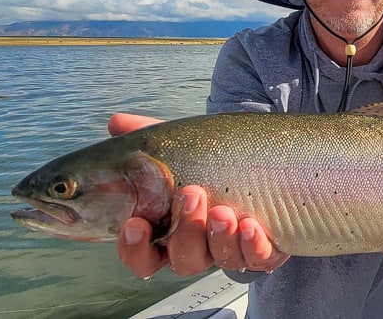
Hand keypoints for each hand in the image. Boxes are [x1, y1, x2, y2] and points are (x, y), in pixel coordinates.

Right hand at [108, 114, 288, 277]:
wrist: (265, 162)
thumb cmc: (212, 162)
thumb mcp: (179, 147)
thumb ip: (146, 137)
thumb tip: (117, 122)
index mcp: (170, 232)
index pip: (142, 256)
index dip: (134, 248)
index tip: (135, 224)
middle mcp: (199, 247)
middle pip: (183, 259)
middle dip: (186, 231)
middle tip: (191, 194)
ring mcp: (231, 250)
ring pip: (221, 259)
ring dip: (219, 236)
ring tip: (223, 210)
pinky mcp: (264, 250)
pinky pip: (259, 258)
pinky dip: (253, 246)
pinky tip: (250, 225)